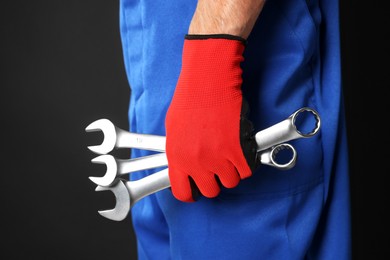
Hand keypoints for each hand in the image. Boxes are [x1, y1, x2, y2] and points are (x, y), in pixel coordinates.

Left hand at [165, 35, 257, 201]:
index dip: (192, 193)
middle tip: (219, 167)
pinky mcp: (237, 150)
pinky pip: (247, 170)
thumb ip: (180, 152)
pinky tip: (242, 150)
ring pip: (231, 181)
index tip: (198, 189)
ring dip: (232, 170)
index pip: (183, 192)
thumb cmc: (190, 99)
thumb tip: (187, 164)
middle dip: (216, 180)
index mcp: (177, 158)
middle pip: (211, 190)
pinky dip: (247, 162)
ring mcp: (217, 158)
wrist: (208, 82)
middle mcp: (196, 162)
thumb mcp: (174, 129)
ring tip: (230, 153)